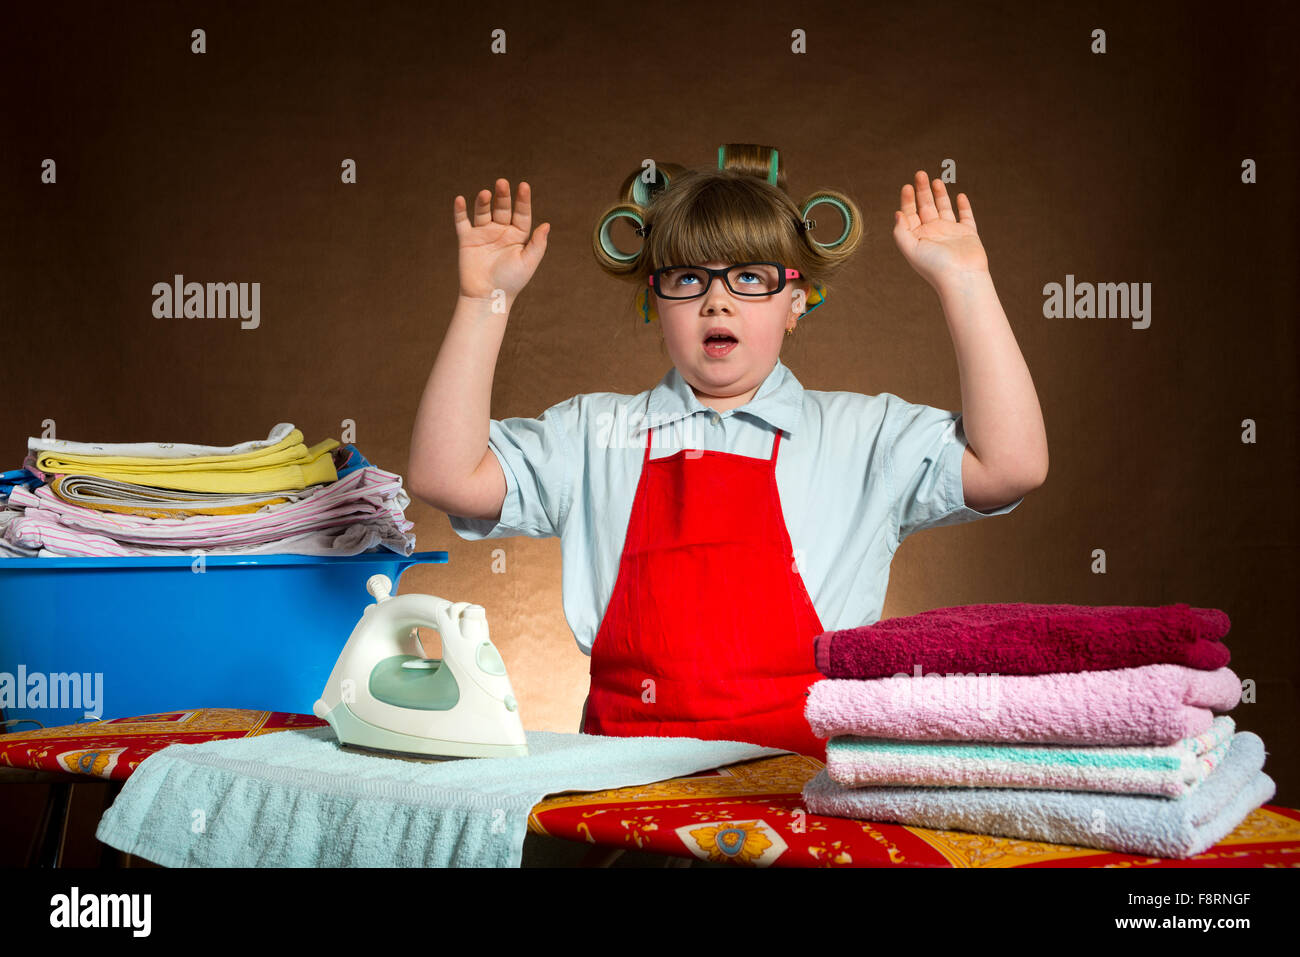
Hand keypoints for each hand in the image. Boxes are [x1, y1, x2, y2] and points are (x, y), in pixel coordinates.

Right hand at [454, 178, 549, 301]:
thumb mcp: (528, 262)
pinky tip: (460, 200)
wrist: (487, 297)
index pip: (522, 213)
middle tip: (502, 183)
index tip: (524, 186)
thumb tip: (546, 225)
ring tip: (485, 193)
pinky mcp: (467, 240)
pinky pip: (462, 222)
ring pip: (483, 212)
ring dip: (484, 201)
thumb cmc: (511, 282)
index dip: (523, 200)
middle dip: (502, 196)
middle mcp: (501, 231)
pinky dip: (460, 211)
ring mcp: (483, 234)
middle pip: (502, 208)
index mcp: (518, 235)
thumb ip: (538, 244)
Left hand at [892, 171, 988, 291]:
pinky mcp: (968, 234)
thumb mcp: (910, 248)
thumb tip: (897, 213)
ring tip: (935, 180)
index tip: (907, 186)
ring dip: (939, 194)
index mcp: (918, 237)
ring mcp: (951, 233)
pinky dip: (964, 206)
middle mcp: (933, 234)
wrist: (961, 277)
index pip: (910, 214)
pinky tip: (960, 196)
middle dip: (922, 190)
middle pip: (926, 207)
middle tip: (920, 173)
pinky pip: (966, 217)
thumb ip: (901, 231)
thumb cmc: (934, 266)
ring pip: (944, 208)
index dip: (907, 200)